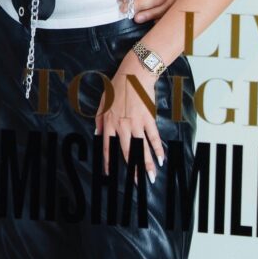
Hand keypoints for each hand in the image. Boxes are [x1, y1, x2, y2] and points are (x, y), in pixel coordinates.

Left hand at [95, 49, 164, 182]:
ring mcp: (135, 123)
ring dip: (146, 164)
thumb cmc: (117, 87)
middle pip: (126, 152)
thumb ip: (99, 120)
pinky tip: (161, 159)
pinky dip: (158, 149)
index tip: (110, 174)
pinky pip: (153, 137)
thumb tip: (96, 134)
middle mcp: (121, 126)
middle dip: (131, 169)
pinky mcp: (148, 118)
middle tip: (136, 183)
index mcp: (108, 123)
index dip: (108, 162)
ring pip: (141, 148)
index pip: (107, 147)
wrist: (133, 75)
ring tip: (151, 177)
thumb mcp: (102, 102)